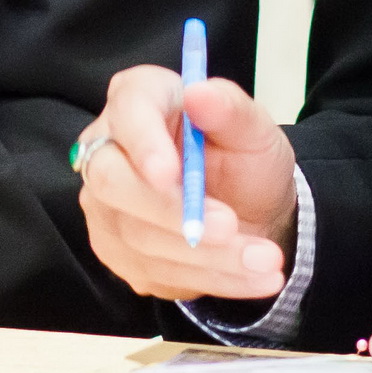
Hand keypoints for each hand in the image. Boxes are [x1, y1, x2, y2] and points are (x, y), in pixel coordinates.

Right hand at [78, 63, 298, 302]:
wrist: (251, 210)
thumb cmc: (244, 159)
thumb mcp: (254, 129)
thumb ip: (231, 108)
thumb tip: (200, 93)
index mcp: (140, 100)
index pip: (126, 113)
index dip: (144, 144)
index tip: (170, 172)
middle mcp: (108, 150)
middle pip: (113, 183)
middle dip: (172, 212)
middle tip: (229, 227)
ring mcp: (106, 206)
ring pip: (138, 237)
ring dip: (206, 256)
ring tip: (266, 261)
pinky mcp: (118, 251)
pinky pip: (155, 272)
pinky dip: (210, 279)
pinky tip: (251, 278)